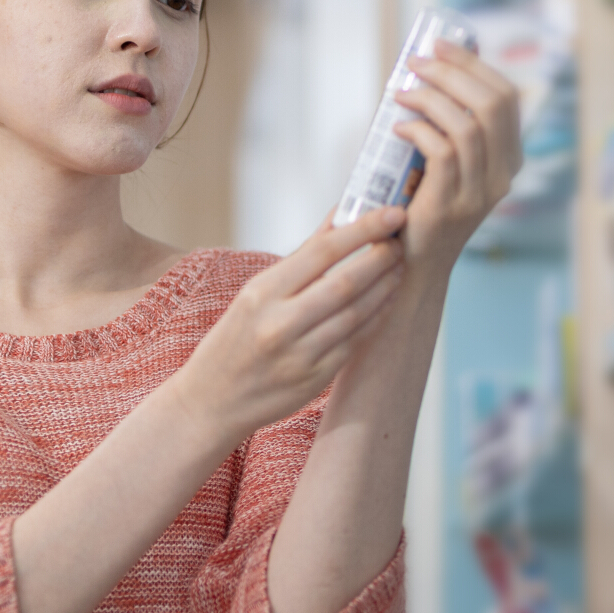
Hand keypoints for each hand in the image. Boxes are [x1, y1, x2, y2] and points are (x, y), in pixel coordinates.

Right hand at [180, 208, 407, 438]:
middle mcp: (279, 322)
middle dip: (381, 258)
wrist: (213, 400)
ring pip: (357, 313)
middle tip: (401, 241)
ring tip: (400, 267)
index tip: (394, 213)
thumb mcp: (256, 292)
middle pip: (345, 282)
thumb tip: (342, 212)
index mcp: (262, 292)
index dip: (364, 229)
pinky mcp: (315, 378)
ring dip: (385, 287)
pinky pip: (355, 341)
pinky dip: (376, 317)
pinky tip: (387, 300)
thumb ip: (303, 255)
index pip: (322, 250)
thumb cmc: (236, 337)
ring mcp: (299, 354)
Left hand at [392, 39, 522, 271]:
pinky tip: (399, 126)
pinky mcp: (451, 204)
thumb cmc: (425, 203)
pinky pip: (441, 152)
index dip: (473, 64)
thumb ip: (453, 125)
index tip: (440, 45)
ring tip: (401, 92)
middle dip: (451, 72)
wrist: (415, 263)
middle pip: (491, 104)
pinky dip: (418, 130)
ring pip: (466, 126)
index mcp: (510, 158)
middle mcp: (503, 175)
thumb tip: (437, 66)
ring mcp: (480, 191)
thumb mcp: (452, 162)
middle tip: (416, 62)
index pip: (506, 96)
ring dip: (429, 99)